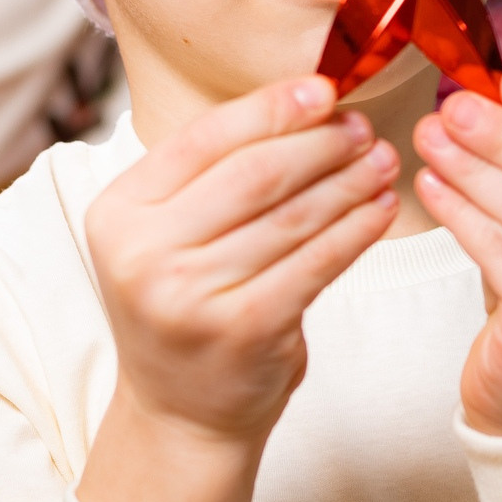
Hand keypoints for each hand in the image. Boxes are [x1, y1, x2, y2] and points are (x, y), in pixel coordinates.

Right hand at [76, 74, 397, 501]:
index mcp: (118, 212)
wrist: (180, 413)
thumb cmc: (188, 305)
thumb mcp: (167, 235)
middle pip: (254, 173)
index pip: (204, 138)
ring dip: (348, 182)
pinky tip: (380, 209)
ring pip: (292, 216)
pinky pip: (316, 264)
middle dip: (319, 143)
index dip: (270, 108)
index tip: (323, 88)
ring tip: (382, 160)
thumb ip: (211, 176)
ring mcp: (190, 295)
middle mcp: (143, 253)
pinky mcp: (243, 329)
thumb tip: (303, 101)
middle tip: (362, 128)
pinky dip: (356, 230)